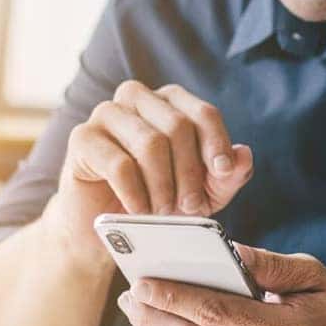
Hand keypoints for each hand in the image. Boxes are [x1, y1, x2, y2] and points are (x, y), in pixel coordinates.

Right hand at [42, 81, 253, 268]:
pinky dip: (136, 193)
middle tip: (190, 206)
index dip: (216, 143)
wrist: (103, 227)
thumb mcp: (202, 193)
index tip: (222, 172)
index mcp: (169, 101)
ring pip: (150, 143)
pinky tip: (139, 210)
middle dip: (189, 172)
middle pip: (177, 126)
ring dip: (163, 185)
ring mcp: (106, 114)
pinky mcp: (82, 138)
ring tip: (163, 211)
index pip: (202, 113)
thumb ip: (226, 176)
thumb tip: (243, 155)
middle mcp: (137, 97)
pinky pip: (119, 164)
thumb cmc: (156, 200)